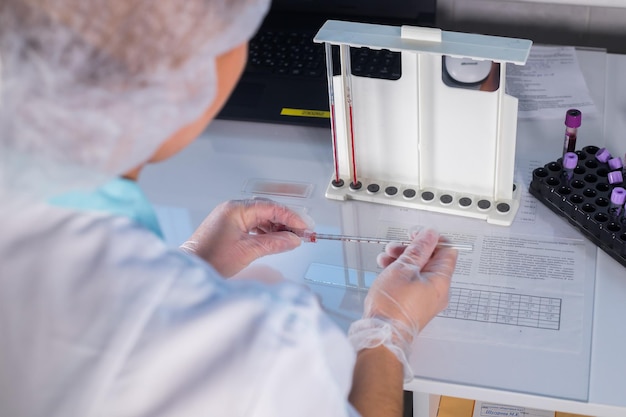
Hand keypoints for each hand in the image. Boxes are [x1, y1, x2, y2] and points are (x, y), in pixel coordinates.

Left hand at [180, 198, 312, 276]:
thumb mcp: (248, 251)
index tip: (305, 227)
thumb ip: (274, 243)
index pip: (272, 208)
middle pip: (268, 210)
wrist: (191, 268)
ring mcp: (230, 217)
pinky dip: (266, 231)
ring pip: (261, 217)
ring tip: (291, 239)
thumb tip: (293, 240)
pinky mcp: (229, 226)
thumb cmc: (209, 259)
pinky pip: (253, 224)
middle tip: (302, 233)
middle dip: (287, 222)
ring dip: (277, 227)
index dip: (292, 218)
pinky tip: (275, 240)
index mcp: (236, 209)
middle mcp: (233, 209)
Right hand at [368, 228, 457, 336]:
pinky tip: (387, 271)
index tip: (416, 235)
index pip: (447, 250)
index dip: (431, 239)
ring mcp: (427, 299)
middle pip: (431, 260)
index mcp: (441, 280)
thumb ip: (418, 249)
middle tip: (396, 248)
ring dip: (402, 260)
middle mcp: (438, 291)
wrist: (382, 334)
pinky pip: (413, 283)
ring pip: (419, 271)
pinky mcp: (416, 305)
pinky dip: (401, 274)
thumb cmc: (392, 306)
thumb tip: (429, 235)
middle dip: (411, 249)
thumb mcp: (403, 268)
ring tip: (386, 259)